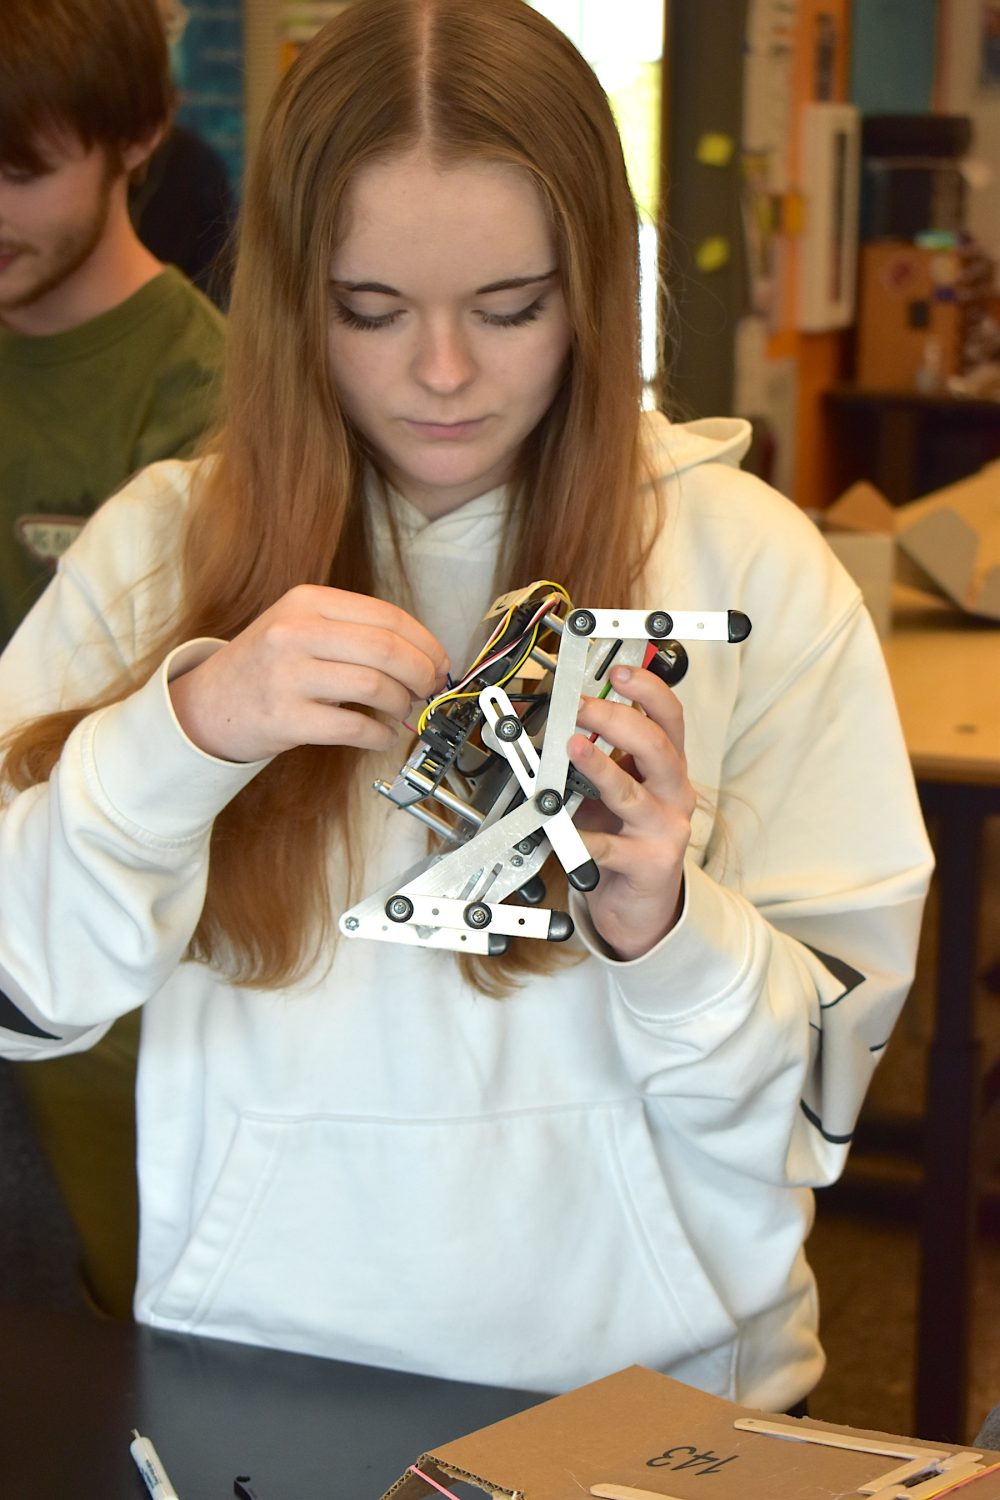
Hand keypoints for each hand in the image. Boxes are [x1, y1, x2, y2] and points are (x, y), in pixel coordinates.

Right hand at [168, 585, 448, 761]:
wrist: (209, 703)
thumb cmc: (266, 665)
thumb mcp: (301, 626)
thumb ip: (355, 632)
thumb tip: (424, 655)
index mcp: (308, 602)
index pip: (388, 616)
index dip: (426, 643)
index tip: (440, 662)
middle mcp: (296, 632)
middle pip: (387, 649)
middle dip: (422, 673)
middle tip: (429, 689)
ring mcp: (288, 675)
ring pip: (375, 686)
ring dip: (402, 704)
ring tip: (401, 710)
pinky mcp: (285, 718)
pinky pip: (354, 727)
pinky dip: (379, 734)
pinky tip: (381, 734)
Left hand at [567, 664, 694, 960]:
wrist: (643, 904)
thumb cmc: (626, 839)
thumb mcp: (619, 791)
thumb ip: (601, 757)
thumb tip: (562, 722)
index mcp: (668, 768)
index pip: (670, 718)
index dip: (648, 690)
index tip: (620, 671)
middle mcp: (673, 794)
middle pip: (656, 746)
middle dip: (615, 720)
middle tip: (580, 707)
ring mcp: (664, 829)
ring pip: (632, 791)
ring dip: (599, 767)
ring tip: (573, 748)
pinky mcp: (648, 864)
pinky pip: (607, 846)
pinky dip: (581, 836)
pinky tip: (559, 828)